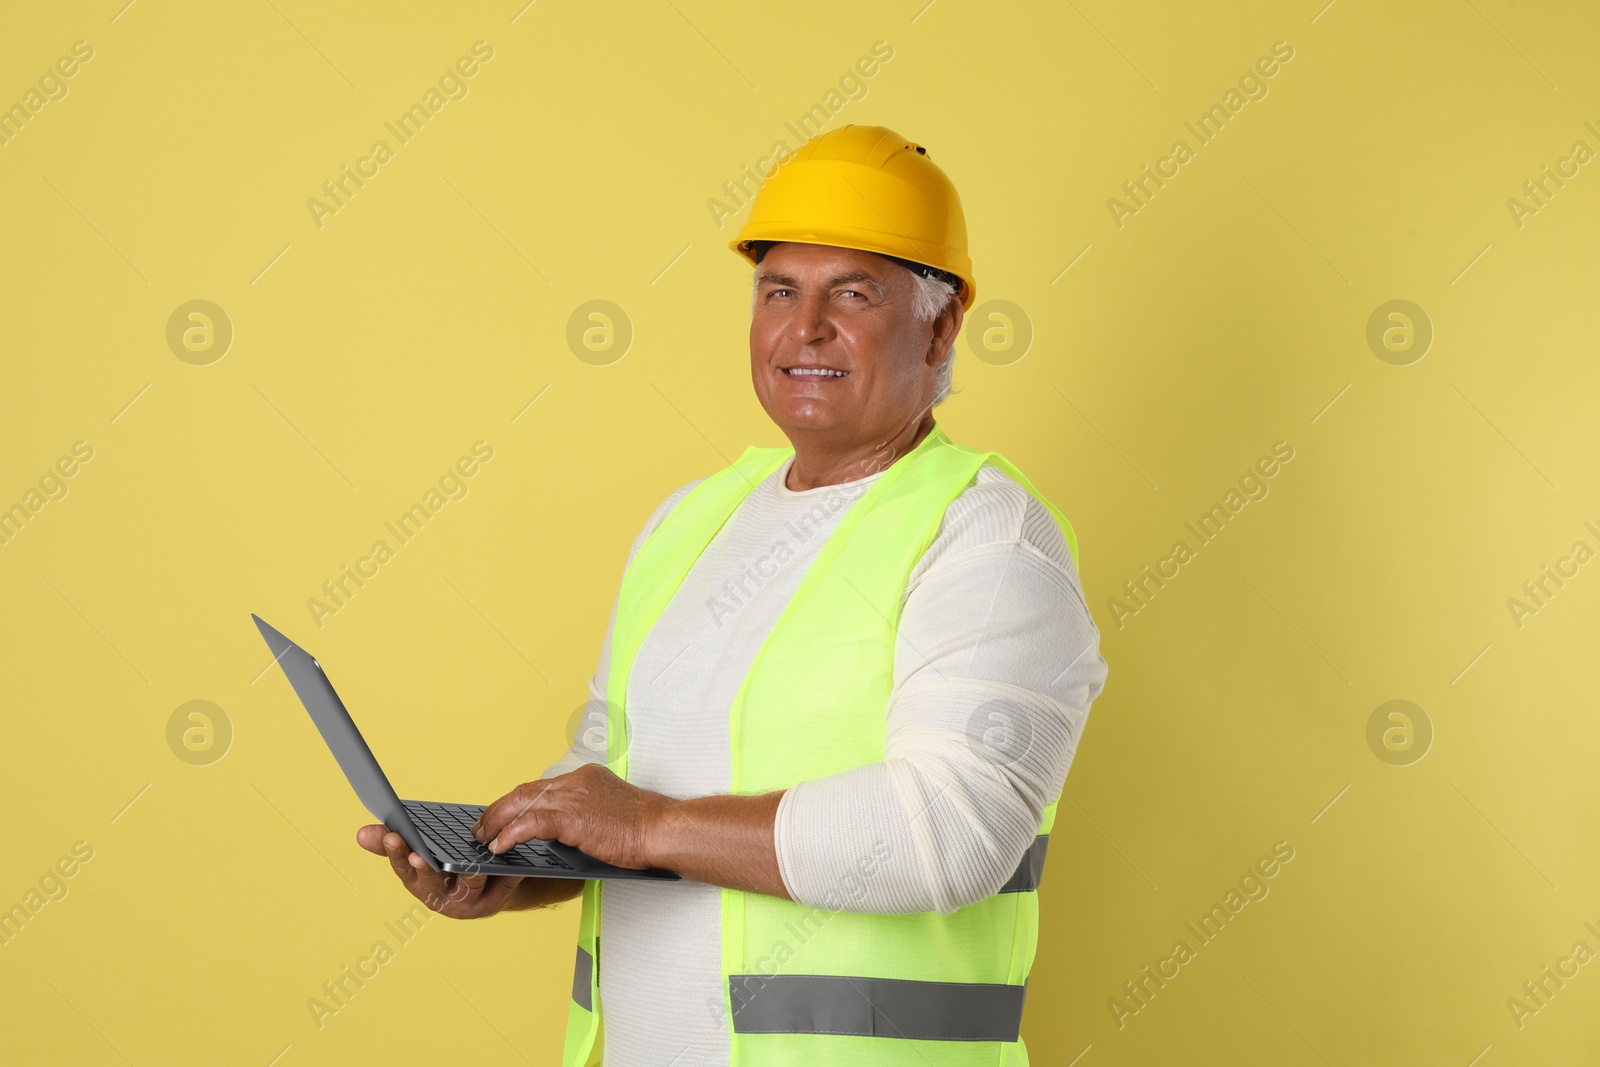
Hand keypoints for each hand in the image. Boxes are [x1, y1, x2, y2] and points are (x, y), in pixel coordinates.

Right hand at [356, 824, 522, 918]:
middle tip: (418, 854)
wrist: (489, 887)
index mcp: (417, 882)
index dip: (397, 853)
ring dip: (463, 872)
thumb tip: (361, 833)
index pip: (402, 867)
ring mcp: (462, 904)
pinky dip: (495, 873)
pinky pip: (494, 885)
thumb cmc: (449, 867)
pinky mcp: (488, 905)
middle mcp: (436, 897)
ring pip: (463, 885)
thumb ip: (392, 844)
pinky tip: (493, 862)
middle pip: (428, 881)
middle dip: (424, 866)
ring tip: (465, 862)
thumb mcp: (421, 852)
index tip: (393, 837)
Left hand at [472, 763, 668, 870]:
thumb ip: (584, 814)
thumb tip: (561, 834)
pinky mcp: (572, 817)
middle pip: (525, 791)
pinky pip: (530, 823)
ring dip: (496, 821)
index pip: (541, 787)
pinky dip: (510, 834)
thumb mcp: (610, 812)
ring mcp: (573, 796)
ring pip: (521, 803)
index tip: (503, 815)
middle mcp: (576, 781)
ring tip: (483, 838)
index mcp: (585, 778)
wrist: (661, 829)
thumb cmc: (644, 829)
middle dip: (498, 809)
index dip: (518, 802)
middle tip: (481, 826)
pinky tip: (500, 846)